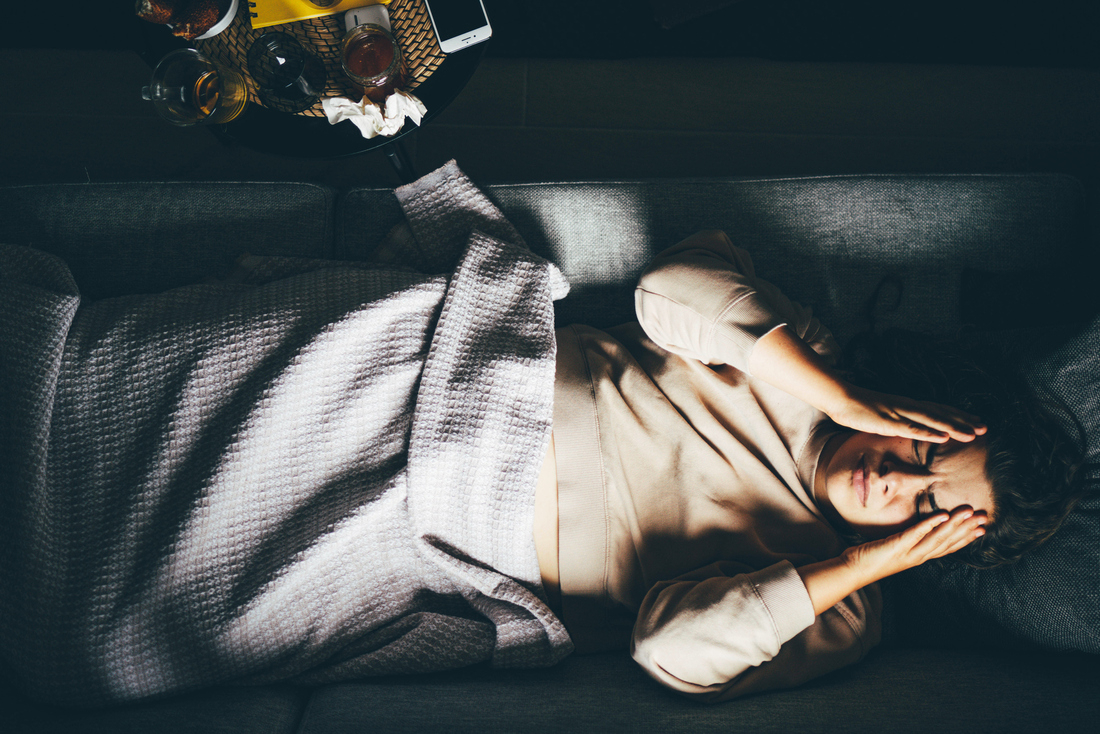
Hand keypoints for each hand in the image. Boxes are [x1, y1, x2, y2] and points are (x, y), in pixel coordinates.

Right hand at [825, 384, 986, 443]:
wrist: (840, 398)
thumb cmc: (859, 408)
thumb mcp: (883, 416)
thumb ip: (897, 421)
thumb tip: (908, 428)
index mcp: (907, 406)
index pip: (938, 410)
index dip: (957, 416)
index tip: (975, 422)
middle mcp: (908, 407)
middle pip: (940, 414)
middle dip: (963, 421)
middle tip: (985, 428)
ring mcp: (899, 414)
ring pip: (932, 421)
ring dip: (953, 427)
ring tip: (973, 434)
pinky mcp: (889, 422)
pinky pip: (912, 429)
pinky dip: (929, 433)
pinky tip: (943, 437)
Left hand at [843, 507, 987, 583]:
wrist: (851, 571)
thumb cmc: (870, 558)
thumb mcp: (894, 548)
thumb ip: (908, 542)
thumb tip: (917, 531)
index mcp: (918, 557)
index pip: (947, 547)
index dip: (965, 538)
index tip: (982, 529)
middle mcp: (917, 557)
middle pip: (948, 542)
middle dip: (968, 530)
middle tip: (986, 518)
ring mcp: (908, 553)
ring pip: (937, 538)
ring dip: (955, 525)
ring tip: (970, 513)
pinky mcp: (896, 546)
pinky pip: (916, 534)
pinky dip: (931, 524)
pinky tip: (943, 515)